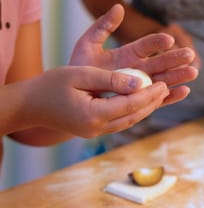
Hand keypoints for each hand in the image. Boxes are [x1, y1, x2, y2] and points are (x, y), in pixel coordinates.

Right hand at [25, 65, 168, 137]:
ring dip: (144, 110)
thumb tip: (140, 82)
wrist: (32, 105)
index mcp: (93, 115)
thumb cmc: (51, 85)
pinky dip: (132, 113)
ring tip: (158, 96)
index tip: (164, 84)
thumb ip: (111, 79)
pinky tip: (139, 103)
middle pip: (133, 117)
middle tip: (166, 88)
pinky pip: (119, 122)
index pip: (130, 105)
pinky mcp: (93, 130)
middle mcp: (96, 128)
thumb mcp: (80, 75)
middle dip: (151, 103)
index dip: (149, 95)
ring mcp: (94, 132)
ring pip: (127, 122)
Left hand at [70, 4, 197, 105]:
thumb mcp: (88, 44)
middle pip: (159, 63)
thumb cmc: (79, 68)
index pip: (145, 46)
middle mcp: (136, 69)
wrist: (74, 93)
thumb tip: (118, 7)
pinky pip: (155, 99)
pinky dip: (169, 97)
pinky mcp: (138, 100)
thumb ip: (102, 27)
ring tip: (193, 73)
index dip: (156, 42)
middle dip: (174, 60)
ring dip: (177, 77)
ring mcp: (138, 86)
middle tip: (189, 55)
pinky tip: (183, 92)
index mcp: (126, 54)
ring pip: (161, 80)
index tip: (169, 38)